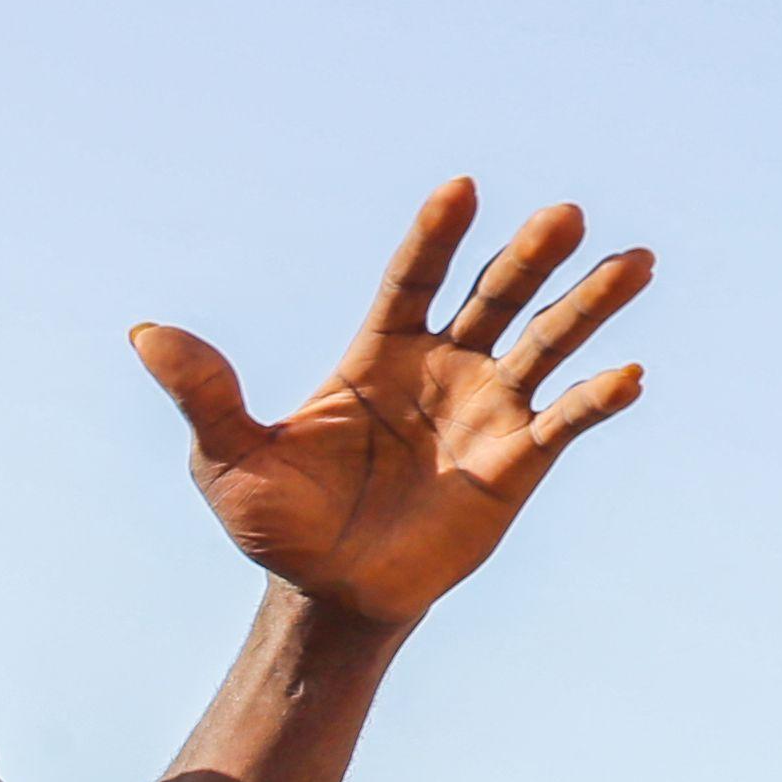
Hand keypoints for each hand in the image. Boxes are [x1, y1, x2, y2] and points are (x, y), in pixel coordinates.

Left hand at [133, 182, 651, 633]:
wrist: (325, 594)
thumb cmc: (278, 523)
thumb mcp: (227, 457)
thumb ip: (205, 394)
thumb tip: (146, 335)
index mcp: (378, 355)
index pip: (412, 279)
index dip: (436, 235)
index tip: (460, 187)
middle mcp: (443, 369)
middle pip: (495, 296)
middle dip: (530, 256)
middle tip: (566, 214)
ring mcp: (487, 411)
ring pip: (547, 344)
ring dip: (590, 305)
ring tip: (634, 262)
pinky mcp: (516, 463)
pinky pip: (564, 423)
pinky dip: (596, 400)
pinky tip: (628, 376)